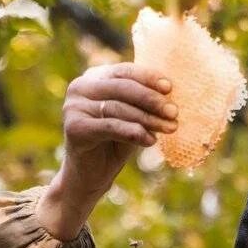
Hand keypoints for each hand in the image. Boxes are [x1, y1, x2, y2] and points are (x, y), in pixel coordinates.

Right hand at [38, 62, 177, 239]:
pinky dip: (133, 133)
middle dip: (151, 100)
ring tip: (170, 128)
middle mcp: (80, 88)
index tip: (170, 88)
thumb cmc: (114, 143)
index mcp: (94, 77)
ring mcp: (73, 107)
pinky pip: (110, 127)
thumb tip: (170, 91)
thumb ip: (144, 101)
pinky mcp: (74, 128)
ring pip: (118, 108)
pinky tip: (150, 140)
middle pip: (122, 88)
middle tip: (174, 112)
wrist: (90, 176)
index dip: (148, 78)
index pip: (124, 71)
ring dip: (148, 119)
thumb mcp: (133, 117)